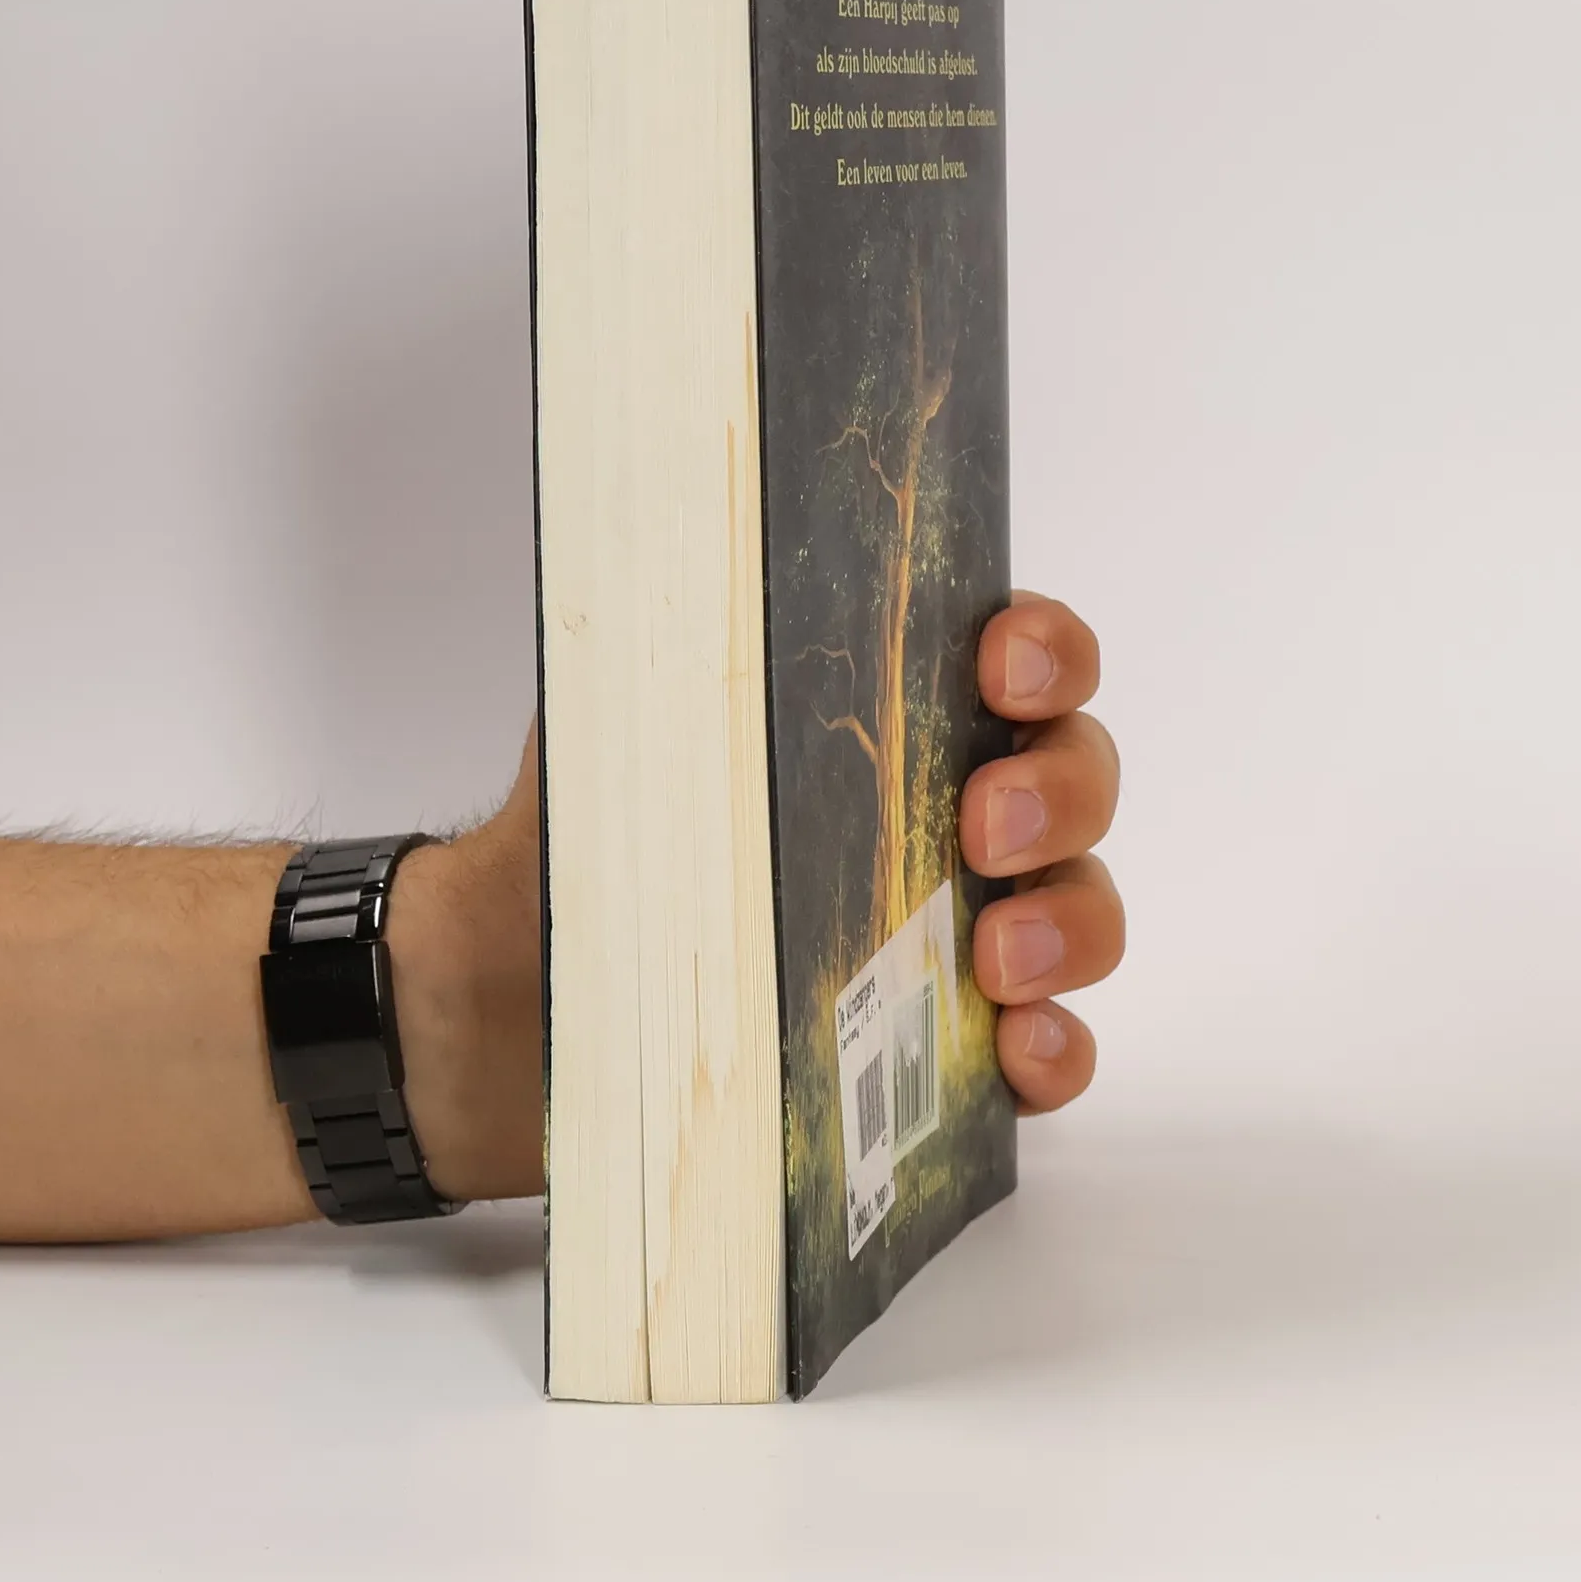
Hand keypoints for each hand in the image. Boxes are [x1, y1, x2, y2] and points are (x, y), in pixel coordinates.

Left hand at [394, 588, 1120, 1196]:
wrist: (502, 1003)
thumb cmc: (578, 844)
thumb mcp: (611, 718)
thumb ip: (669, 631)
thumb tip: (689, 531)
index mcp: (882, 715)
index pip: (1018, 657)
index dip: (1046, 651)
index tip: (1003, 668)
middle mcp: (938, 812)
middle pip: (1075, 777)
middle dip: (1061, 791)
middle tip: (986, 827)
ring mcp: (948, 932)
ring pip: (1078, 909)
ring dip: (1070, 924)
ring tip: (997, 959)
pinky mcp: (936, 1050)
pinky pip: (1044, 1049)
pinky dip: (1056, 1050)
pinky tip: (1020, 1048)